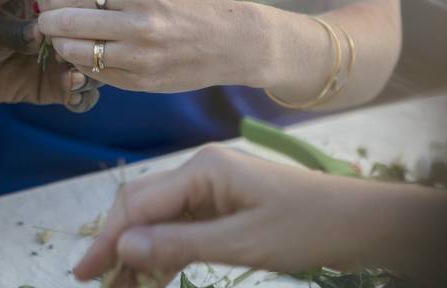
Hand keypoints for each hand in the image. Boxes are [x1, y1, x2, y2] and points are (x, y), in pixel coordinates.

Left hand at [0, 0, 100, 111]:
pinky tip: (72, 98)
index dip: (86, 16)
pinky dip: (82, 98)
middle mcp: (60, 31)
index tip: (76, 28)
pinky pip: (78, 96)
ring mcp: (59, 60)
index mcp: (47, 3)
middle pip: (93, 38)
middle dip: (93, 50)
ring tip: (73, 79)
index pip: (80, 5)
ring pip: (92, 67)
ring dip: (91, 74)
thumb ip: (12, 29)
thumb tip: (40, 30)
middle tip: (75, 59)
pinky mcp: (53, 88)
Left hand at [38, 0, 257, 92]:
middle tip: (43, 19)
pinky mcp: (140, 83)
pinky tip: (81, 55)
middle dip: (48, 21)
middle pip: (70, 24)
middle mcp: (137, 26)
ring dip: (60, 45)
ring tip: (59, 38)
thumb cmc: (192, 10)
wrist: (232, 43)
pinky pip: (95, 72)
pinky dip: (81, 63)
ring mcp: (138, 58)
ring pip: (76, 53)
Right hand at [75, 146, 446, 284]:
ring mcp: (211, 189)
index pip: (139, 202)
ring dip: (139, 255)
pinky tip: (152, 280)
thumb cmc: (308, 227)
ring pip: (158, 222)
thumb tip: (123, 247)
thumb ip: (180, 244)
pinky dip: (164, 255)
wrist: (362, 223)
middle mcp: (200, 173)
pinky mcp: (221, 207)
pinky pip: (180, 230)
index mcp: (202, 170)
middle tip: (98, 286)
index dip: (107, 238)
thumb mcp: (242, 243)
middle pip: (142, 208)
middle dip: (117, 247)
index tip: (83, 273)